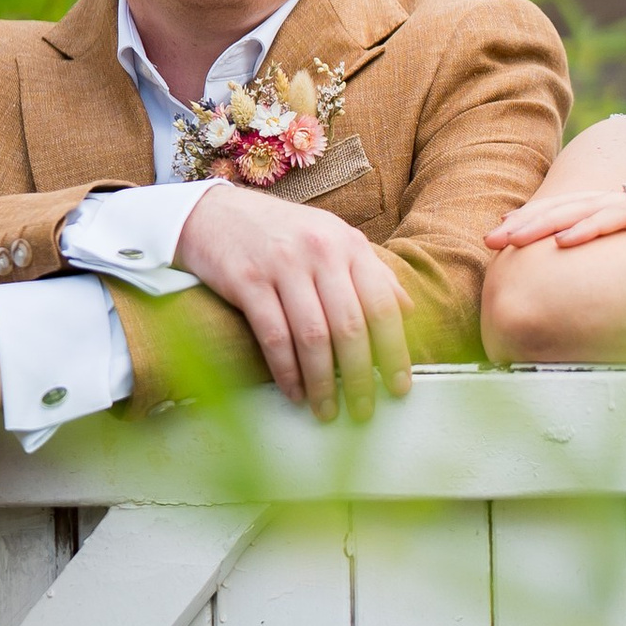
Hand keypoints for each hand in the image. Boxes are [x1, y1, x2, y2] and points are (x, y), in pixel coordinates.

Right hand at [178, 178, 412, 420]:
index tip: (399, 387)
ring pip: (312, 336)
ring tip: (327, 412)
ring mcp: (282, 265)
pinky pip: (273, 336)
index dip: (395, 351)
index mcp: (349, 244)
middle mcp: (320, 252)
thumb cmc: (283, 234)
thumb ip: (372, 273)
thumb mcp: (333, 240)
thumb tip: (409, 310)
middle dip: (360, 376)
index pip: (382, 305)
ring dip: (323, 382)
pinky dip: (286, 372)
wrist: (216, 213)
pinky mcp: (247, 281)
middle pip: (350, 326)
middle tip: (364, 411)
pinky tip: (294, 394)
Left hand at [484, 182, 625, 259]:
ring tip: (510, 237)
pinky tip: (563, 241)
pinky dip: (592, 226)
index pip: (580, 218)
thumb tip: (623, 316)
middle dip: (528, 222)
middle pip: (573, 209)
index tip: (506, 241)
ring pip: (589, 208)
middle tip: (488, 238)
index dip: (541, 226)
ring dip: (545, 223)